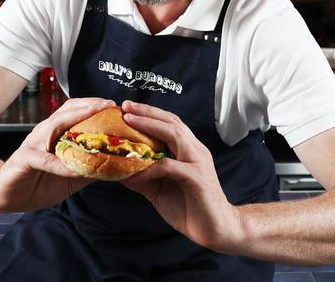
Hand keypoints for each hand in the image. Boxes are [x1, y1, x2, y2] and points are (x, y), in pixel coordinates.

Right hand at [0, 97, 114, 211]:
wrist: (6, 195)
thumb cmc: (39, 182)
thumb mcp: (71, 177)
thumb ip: (90, 168)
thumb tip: (117, 166)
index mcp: (56, 134)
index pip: (76, 112)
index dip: (95, 106)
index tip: (115, 106)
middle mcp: (46, 133)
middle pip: (68, 111)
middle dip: (90, 106)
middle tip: (109, 104)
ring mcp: (35, 144)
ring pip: (55, 126)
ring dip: (76, 120)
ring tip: (95, 119)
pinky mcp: (25, 159)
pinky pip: (45, 159)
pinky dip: (60, 164)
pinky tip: (75, 169)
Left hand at [119, 101, 239, 252]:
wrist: (216, 229)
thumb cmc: (189, 207)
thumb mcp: (159, 188)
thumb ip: (142, 176)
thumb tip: (117, 170)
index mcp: (189, 150)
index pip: (169, 123)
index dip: (149, 113)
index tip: (128, 107)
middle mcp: (195, 150)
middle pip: (171, 122)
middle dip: (147, 112)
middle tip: (126, 106)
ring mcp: (198, 162)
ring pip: (174, 135)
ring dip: (150, 126)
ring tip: (129, 121)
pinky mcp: (197, 178)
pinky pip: (170, 167)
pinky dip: (150, 167)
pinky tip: (134, 171)